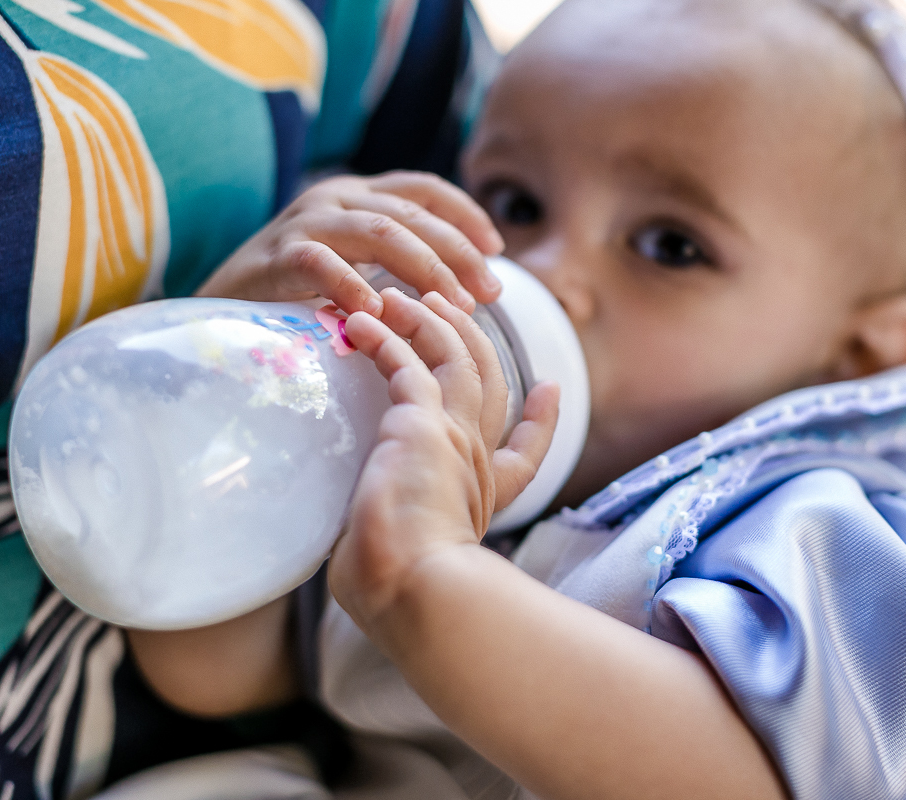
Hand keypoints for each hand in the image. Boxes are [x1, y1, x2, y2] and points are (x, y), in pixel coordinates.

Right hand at [197, 172, 504, 314]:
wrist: (218, 307)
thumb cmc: (297, 295)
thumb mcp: (352, 265)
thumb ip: (395, 265)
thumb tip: (463, 289)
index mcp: (357, 196)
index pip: (423, 188)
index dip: (464, 214)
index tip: (495, 250)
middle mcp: (334, 198)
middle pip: (412, 215)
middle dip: (458, 253)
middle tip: (489, 293)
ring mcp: (305, 223)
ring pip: (379, 232)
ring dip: (424, 269)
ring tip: (453, 305)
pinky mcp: (276, 256)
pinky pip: (320, 263)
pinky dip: (351, 284)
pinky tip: (376, 310)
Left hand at [327, 288, 558, 626]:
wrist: (416, 593)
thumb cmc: (400, 594)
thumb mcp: (405, 565)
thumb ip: (392, 549)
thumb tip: (358, 564)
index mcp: (484, 499)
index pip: (524, 454)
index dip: (540, 420)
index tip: (548, 392)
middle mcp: (478, 462)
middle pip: (492, 383)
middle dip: (475, 340)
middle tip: (456, 307)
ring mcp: (457, 437)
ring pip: (457, 358)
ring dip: (432, 320)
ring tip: (400, 295)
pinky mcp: (424, 421)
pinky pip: (408, 361)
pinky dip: (386, 336)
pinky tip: (362, 322)